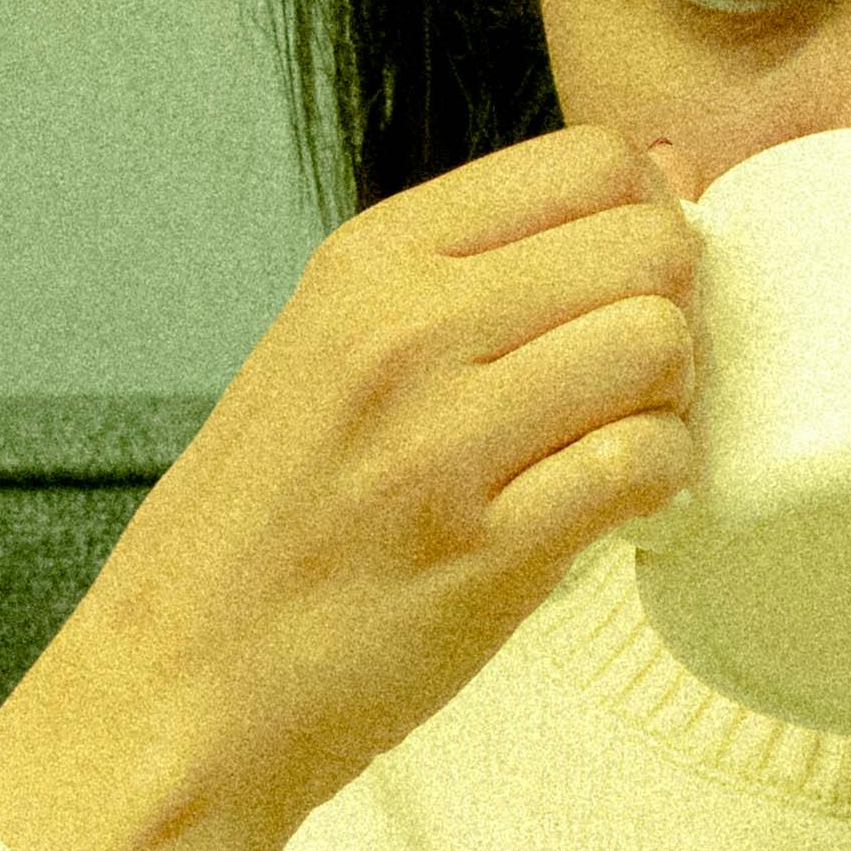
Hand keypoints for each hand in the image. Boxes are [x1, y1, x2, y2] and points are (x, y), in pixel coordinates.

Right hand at [0, 122, 698, 850]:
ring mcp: (445, 440)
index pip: (591, 160)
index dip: (650, 210)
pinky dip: (661, 484)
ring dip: (673, 398)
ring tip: (625, 437)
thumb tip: (661, 165)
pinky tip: (623, 504)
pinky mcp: (486, 551)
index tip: (633, 276)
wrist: (173, 690)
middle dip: (676, 304)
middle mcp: (407, 329)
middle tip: (638, 370)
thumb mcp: (331, 341)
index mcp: (371, 261)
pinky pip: (644, 465)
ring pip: (659, 345)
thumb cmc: (264, 522)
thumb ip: (478, 261)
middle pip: (648, 243)